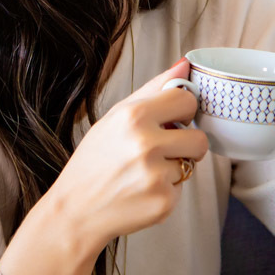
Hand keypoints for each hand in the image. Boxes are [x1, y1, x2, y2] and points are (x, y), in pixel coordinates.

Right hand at [49, 56, 208, 248]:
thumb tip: (185, 64)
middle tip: (161, 150)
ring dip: (174, 168)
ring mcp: (156, 176)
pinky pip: (182, 189)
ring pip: (191, 165)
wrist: (75, 210)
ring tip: (143, 172)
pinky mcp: (164, 202)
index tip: (173, 119)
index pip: (188, 101)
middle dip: (186, 144)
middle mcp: (146, 144)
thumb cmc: (95, 159)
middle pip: (199, 138)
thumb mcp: (116, 116)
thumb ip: (154, 89)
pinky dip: (166, 190)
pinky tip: (141, 191)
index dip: (183, 111)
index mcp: (134, 116)